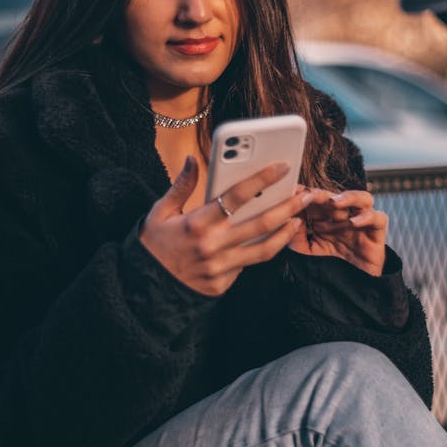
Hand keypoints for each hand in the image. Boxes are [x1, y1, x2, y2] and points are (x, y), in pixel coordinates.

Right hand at [139, 156, 313, 295]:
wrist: (143, 287)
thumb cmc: (153, 245)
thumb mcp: (160, 212)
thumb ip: (181, 186)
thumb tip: (192, 160)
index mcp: (197, 224)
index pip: (236, 196)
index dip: (262, 179)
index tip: (282, 167)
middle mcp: (212, 246)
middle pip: (260, 224)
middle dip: (287, 207)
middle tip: (304, 196)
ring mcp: (219, 269)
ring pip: (262, 250)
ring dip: (284, 233)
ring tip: (297, 220)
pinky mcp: (222, 285)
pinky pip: (245, 267)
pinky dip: (257, 253)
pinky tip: (267, 241)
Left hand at [288, 186, 386, 276]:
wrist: (354, 288)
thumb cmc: (331, 267)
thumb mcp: (308, 252)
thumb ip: (296, 237)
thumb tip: (288, 217)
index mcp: (327, 219)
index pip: (317, 200)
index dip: (306, 195)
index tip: (291, 192)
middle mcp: (345, 217)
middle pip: (336, 197)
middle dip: (322, 194)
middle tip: (310, 194)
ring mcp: (362, 222)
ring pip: (362, 199)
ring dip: (348, 197)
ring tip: (333, 202)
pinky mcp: (377, 233)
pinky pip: (379, 218)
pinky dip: (368, 217)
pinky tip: (354, 223)